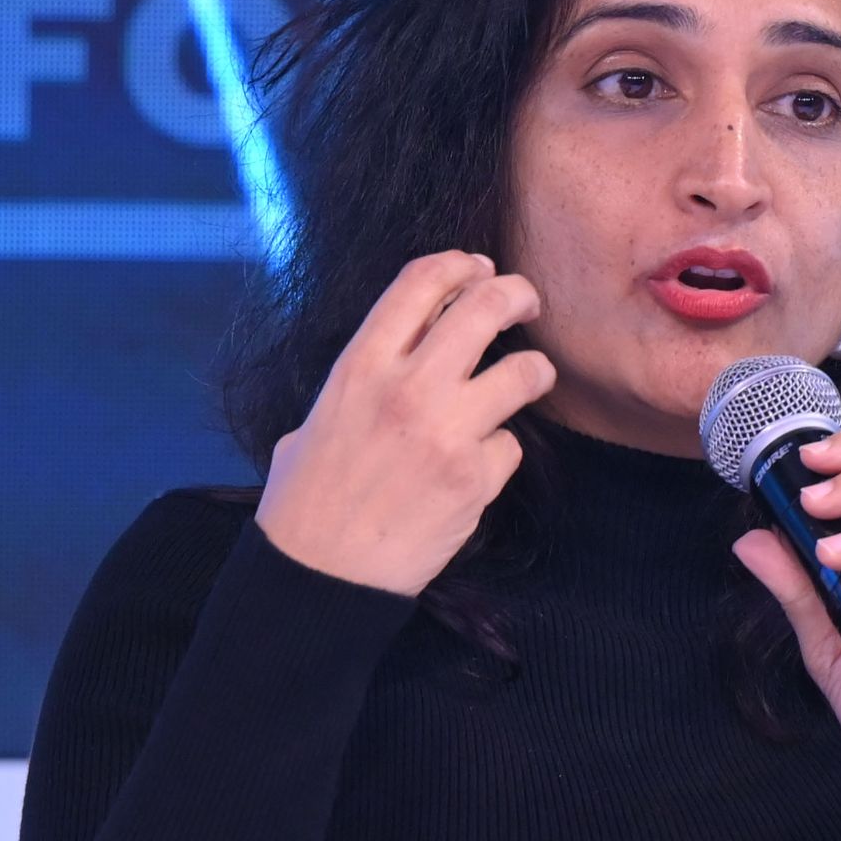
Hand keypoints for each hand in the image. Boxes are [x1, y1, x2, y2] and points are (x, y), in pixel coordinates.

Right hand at [255, 252, 555, 593]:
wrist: (320, 576)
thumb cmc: (307, 500)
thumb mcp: (321, 415)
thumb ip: (368, 375)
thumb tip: (410, 344)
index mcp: (360, 366)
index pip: (422, 281)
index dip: (460, 264)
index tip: (480, 268)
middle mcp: (407, 389)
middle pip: (486, 306)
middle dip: (517, 294)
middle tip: (526, 303)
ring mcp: (446, 433)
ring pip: (524, 370)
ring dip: (534, 370)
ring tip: (528, 378)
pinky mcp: (475, 479)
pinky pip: (511, 445)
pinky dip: (499, 452)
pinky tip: (474, 468)